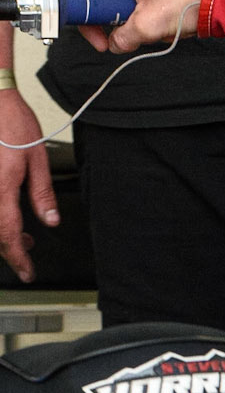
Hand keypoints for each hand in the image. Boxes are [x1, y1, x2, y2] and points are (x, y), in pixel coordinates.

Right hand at [0, 85, 57, 283]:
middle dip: (11, 248)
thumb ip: (42, 194)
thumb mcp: (36, 158)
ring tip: (22, 236)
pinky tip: (7, 212)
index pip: (9, 235)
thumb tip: (50, 221)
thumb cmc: (10, 121)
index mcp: (1, 187)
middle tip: (27, 254)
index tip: (28, 272)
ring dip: (3, 233)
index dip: (19, 258)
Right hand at [76, 0, 214, 53]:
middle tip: (138, 35)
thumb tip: (115, 43)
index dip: (88, 22)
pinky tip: (171, 20)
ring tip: (162, 26)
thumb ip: (123, 37)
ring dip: (141, 23)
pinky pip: (146, 1)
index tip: (99, 42)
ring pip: (129, 4)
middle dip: (122, 24)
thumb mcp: (148, 25)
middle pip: (108, 0)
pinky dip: (154, 16)